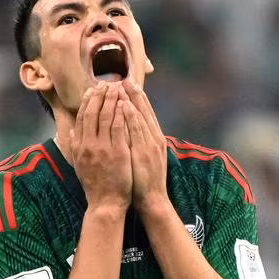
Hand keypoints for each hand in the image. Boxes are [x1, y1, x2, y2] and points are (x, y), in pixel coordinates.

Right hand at [71, 82, 131, 210]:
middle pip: (92, 113)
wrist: (105, 203)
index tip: (93, 89)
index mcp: (78, 146)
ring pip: (106, 116)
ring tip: (117, 87)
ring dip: (111, 99)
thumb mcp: (79, 164)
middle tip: (107, 83)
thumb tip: (72, 130)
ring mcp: (102, 148)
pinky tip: (125, 103)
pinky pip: (119, 127)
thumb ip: (75, 146)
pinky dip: (121, 113)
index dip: (88, 101)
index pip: (81, 117)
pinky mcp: (117, 152)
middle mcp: (87, 144)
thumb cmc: (95, 185)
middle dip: (100, 95)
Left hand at [120, 80, 167, 213]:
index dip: (137, 99)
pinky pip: (137, 131)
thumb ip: (135, 144)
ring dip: (132, 100)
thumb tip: (126, 132)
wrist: (152, 200)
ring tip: (123, 85)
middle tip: (126, 78)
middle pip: (144, 112)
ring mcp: (151, 145)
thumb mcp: (141, 159)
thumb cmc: (143, 181)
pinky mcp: (146, 152)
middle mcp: (154, 139)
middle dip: (135, 94)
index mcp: (154, 140)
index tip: (128, 84)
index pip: (145, 114)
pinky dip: (132, 117)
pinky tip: (125, 106)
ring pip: (141, 117)